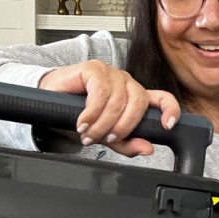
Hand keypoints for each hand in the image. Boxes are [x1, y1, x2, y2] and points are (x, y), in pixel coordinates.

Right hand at [39, 60, 180, 156]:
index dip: (169, 110)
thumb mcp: (105, 137)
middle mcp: (127, 84)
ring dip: (102, 123)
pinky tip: (82, 122)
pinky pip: (101, 92)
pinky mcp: (94, 68)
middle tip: (105, 139)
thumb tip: (147, 149)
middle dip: (122, 127)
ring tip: (88, 133)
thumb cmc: (79, 117)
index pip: (162, 99)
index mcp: (135, 98)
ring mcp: (112, 74)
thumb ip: (127, 143)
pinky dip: (91, 112)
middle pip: (138, 104)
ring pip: (118, 101)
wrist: (49, 103)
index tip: (167, 125)